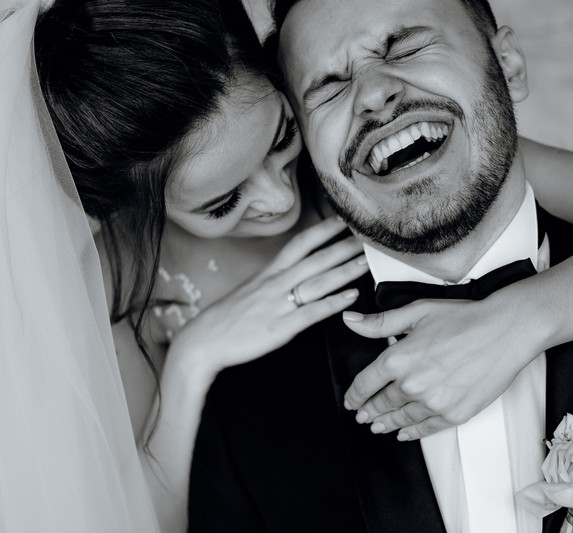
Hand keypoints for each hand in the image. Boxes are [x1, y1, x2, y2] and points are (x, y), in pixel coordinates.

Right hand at [168, 217, 367, 377]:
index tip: (344, 218)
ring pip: (318, 281)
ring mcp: (279, 304)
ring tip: (368, 260)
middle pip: (316, 259)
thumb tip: (296, 274)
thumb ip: (274, 281)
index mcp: (269, 273)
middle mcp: (276, 283)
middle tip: (369, 235)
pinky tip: (353, 296)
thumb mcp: (251, 290)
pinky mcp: (281, 327)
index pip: (300, 243)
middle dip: (344, 246)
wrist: (203, 341)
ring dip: (346, 269)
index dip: (324, 230)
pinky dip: (333, 302)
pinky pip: (312, 312)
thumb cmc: (227, 318)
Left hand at [342, 294, 542, 440]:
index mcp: (398, 359)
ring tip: (378, 427)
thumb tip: (350, 320)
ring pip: (402, 418)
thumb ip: (379, 322)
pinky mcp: (455, 414)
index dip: (354, 395)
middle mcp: (411, 385)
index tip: (351, 401)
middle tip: (363, 417)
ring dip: (387, 424)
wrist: (505, 332)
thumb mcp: (416, 312)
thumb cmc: (464, 318)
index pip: (365, 384)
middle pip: (382, 403)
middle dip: (370, 411)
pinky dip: (412, 433)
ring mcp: (433, 403)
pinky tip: (404, 433)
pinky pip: (426, 428)